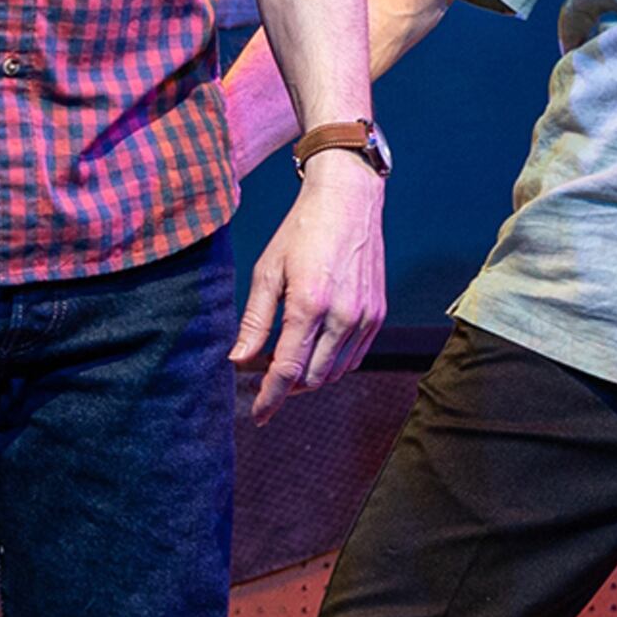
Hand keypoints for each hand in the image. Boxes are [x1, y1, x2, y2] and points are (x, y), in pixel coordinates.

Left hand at [230, 155, 386, 423]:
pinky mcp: (378, 314)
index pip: (288, 370)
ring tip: (285, 360)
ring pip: (335, 373)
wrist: (348, 201)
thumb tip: (238, 360)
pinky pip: (354, 357)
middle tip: (262, 373)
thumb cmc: (301, 231)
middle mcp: (343, 316)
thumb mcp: (267, 271)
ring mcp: (366, 317)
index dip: (269, 398)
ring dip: (309, 377)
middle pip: (312, 379)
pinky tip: (313, 350)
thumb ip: (255, 320)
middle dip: (285, 386)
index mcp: (310, 305)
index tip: (257, 416)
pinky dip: (332, 364)